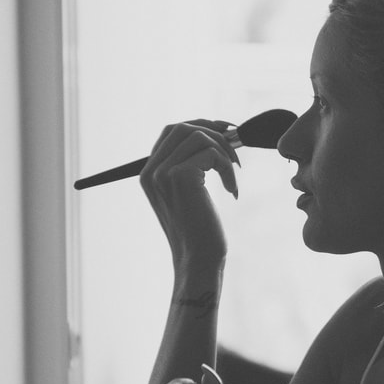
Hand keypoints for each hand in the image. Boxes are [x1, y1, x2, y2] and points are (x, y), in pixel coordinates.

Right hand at [139, 119, 241, 271]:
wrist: (198, 259)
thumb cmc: (201, 230)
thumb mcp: (190, 193)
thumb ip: (192, 165)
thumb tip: (220, 134)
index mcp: (149, 173)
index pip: (171, 131)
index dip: (201, 124)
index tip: (226, 132)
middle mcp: (150, 171)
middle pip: (181, 127)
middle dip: (213, 132)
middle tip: (235, 151)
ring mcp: (162, 173)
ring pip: (198, 136)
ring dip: (224, 152)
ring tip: (233, 175)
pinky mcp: (180, 177)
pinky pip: (212, 153)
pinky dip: (229, 169)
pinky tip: (232, 191)